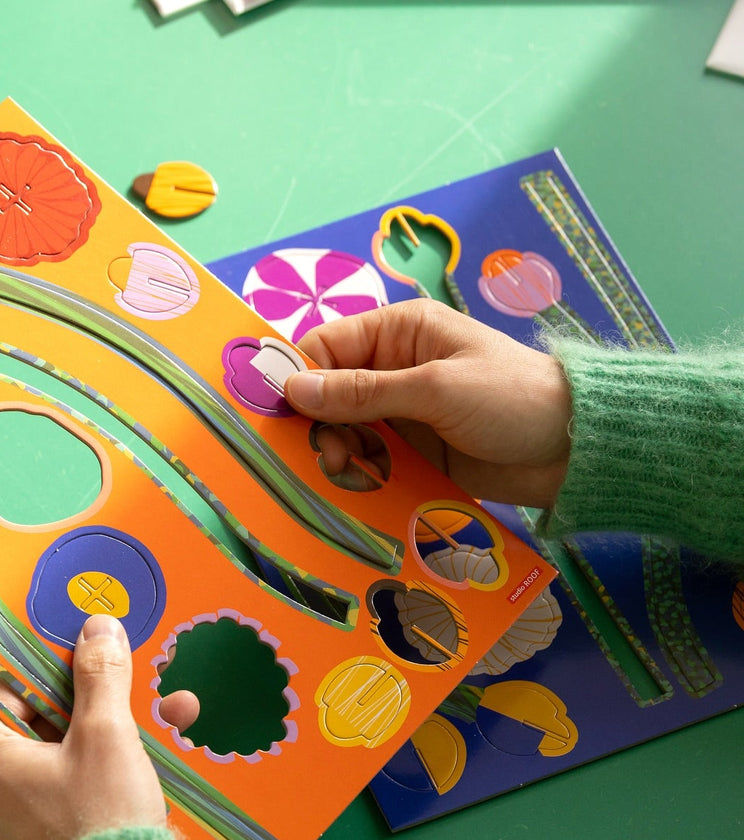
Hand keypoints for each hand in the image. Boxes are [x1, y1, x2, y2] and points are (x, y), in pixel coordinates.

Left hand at [0, 615, 197, 839]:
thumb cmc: (98, 816)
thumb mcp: (106, 734)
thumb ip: (99, 674)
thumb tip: (98, 626)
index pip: (12, 687)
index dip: (61, 674)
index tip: (104, 676)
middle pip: (39, 724)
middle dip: (99, 712)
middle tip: (148, 706)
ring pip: (57, 761)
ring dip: (109, 743)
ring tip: (167, 731)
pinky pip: (60, 797)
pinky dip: (97, 781)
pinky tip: (144, 776)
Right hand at [282, 300, 571, 508]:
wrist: (572, 450)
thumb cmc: (513, 399)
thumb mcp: (435, 389)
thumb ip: (363, 392)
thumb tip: (294, 388)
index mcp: (399, 332)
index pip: (326, 347)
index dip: (298, 377)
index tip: (281, 416)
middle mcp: (394, 369)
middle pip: (328, 395)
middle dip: (319, 426)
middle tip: (329, 456)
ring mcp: (403, 414)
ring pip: (345, 433)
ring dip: (339, 455)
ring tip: (349, 475)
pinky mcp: (414, 453)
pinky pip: (371, 463)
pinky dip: (360, 476)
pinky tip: (360, 490)